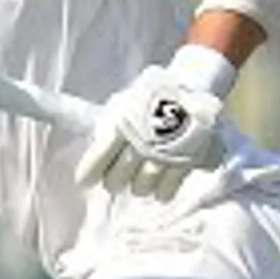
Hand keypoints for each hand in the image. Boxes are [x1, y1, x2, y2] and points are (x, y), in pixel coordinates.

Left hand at [74, 50, 230, 202]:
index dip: (88, 174)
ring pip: (140, 188)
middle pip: (116, 181)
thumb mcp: (125, 102)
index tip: (84, 182)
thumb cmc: (153, 95)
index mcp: (120, 126)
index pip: (97, 160)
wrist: (195, 87)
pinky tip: (161, 182)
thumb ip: (109, 125)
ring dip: (139, 184)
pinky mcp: (185, 164)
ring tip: (143, 174)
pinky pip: (166, 191)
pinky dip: (162, 190)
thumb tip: (95, 146)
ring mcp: (163, 156)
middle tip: (119, 175)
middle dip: (115, 181)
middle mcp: (139, 145)